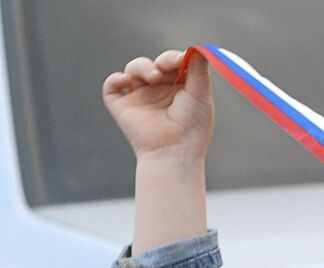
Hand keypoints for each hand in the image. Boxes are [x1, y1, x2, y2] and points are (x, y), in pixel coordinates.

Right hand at [102, 49, 213, 163]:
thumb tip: (197, 47)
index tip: (180, 60)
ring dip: (140, 67)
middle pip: (154, 63)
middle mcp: (158, 91)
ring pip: (133, 69)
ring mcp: (139, 98)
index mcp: (177, 88)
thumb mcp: (200, 95)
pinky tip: (126, 82)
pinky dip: (115, 79)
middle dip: (160, 62)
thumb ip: (199, 69)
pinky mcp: (122, 107)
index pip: (172, 63)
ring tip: (152, 78)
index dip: (174, 57)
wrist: (174, 153)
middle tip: (165, 68)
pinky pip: (111, 86)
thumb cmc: (192, 128)